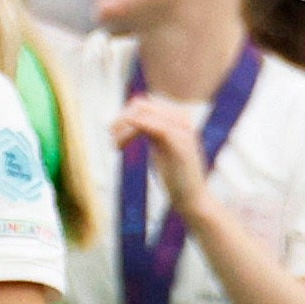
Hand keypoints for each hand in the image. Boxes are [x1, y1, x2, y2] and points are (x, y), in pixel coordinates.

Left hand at [112, 96, 211, 218]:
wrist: (193, 199)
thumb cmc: (176, 177)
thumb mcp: (162, 148)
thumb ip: (152, 131)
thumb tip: (132, 117)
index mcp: (178, 118)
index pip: (145, 104)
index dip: (125, 115)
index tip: (114, 133)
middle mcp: (181, 119)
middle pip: (142, 105)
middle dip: (122, 118)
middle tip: (111, 136)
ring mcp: (182, 130)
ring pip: (144, 114)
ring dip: (123, 126)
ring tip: (114, 145)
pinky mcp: (179, 143)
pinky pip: (154, 127)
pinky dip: (131, 132)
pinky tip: (120, 145)